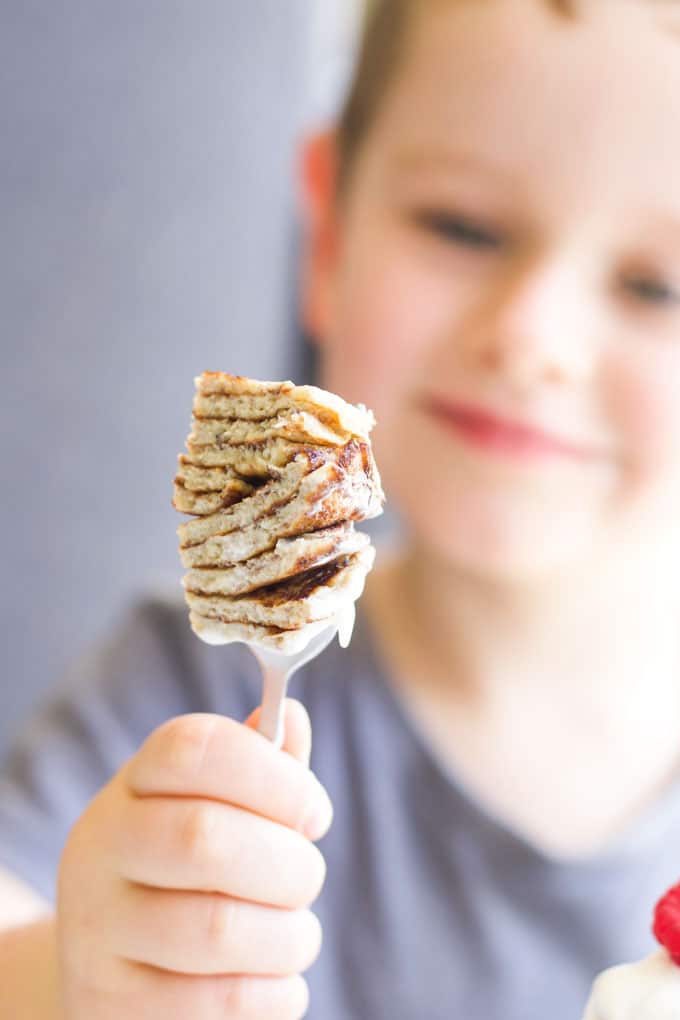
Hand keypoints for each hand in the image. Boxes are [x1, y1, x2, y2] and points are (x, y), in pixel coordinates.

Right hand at [57, 700, 331, 1018]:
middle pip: (206, 838)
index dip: (273, 774)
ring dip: (290, 935)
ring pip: (217, 927)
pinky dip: (275, 994)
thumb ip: (261, 764)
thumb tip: (291, 717)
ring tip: (297, 935)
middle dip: (289, 863)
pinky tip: (276, 981)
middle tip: (308, 878)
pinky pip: (218, 1002)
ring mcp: (96, 931)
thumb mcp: (220, 806)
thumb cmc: (191, 872)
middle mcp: (100, 848)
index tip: (317, 812)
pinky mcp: (109, 1005)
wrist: (116, 968)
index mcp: (134, 785)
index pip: (194, 749)